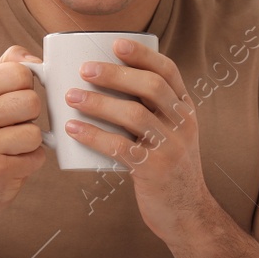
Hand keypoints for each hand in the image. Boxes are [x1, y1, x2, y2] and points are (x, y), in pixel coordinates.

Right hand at [0, 45, 46, 212]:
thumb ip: (10, 65)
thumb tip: (36, 59)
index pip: (20, 72)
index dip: (26, 86)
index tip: (13, 98)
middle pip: (31, 102)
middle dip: (30, 115)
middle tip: (13, 125)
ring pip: (35, 132)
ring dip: (32, 140)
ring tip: (12, 144)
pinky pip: (36, 157)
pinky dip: (32, 160)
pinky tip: (13, 161)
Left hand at [63, 38, 215, 240]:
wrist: (187, 214)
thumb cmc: (167, 169)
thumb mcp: (171, 135)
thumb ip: (151, 112)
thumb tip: (106, 84)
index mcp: (185, 110)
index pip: (169, 71)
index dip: (143, 55)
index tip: (116, 44)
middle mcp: (183, 124)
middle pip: (151, 87)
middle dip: (115, 74)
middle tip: (84, 70)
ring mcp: (172, 147)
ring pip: (135, 115)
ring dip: (99, 102)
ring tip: (71, 97)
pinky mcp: (155, 170)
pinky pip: (121, 147)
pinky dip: (94, 135)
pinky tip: (73, 129)